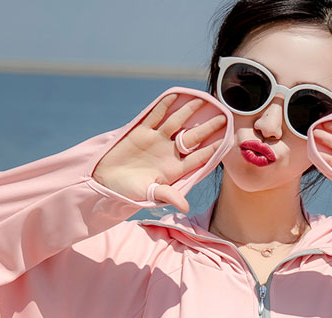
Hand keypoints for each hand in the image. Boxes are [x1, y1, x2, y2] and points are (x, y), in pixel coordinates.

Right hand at [92, 93, 226, 210]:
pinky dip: (164, 106)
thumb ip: (168, 196)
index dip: (212, 149)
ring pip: (176, 123)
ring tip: (204, 99)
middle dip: (207, 128)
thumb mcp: (149, 194)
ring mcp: (155, 141)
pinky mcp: (140, 132)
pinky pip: (155, 116)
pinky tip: (176, 96)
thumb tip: (186, 207)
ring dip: (189, 112)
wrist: (104, 181)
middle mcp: (167, 153)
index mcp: (173, 170)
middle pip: (192, 138)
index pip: (198, 158)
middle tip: (224, 117)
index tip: (226, 141)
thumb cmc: (128, 192)